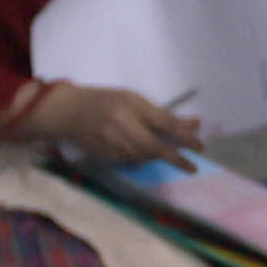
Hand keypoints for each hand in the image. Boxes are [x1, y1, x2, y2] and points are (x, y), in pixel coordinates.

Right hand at [34, 84, 205, 164]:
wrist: (66, 112)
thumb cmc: (104, 100)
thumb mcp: (132, 99)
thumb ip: (159, 113)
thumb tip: (192, 125)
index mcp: (130, 105)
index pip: (164, 123)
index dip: (185, 136)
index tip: (200, 146)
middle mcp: (121, 125)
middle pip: (155, 147)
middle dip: (176, 159)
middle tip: (192, 167)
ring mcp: (111, 142)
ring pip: (144, 157)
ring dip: (159, 159)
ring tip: (172, 158)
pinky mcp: (105, 155)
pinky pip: (130, 160)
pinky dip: (141, 158)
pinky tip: (142, 153)